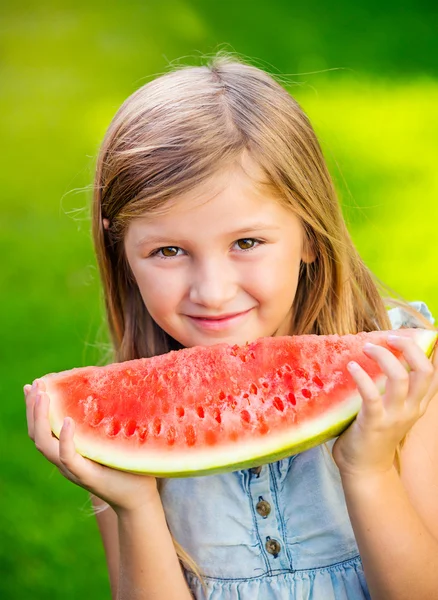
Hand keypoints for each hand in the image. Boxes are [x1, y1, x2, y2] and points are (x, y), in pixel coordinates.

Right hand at [24, 379, 158, 514]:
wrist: (139, 499)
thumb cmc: (128, 467)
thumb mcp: (111, 440)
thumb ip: (104, 423)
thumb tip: (111, 390)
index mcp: (68, 452)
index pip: (42, 429)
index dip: (35, 408)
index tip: (35, 384)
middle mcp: (65, 460)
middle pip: (37, 434)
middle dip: (32, 408)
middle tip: (35, 384)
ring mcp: (73, 469)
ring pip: (45, 444)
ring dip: (41, 418)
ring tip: (43, 395)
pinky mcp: (86, 475)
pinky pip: (68, 457)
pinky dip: (65, 439)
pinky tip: (67, 421)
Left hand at [333, 333, 437, 477]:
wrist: (365, 470)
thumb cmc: (373, 436)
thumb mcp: (392, 411)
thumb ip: (392, 391)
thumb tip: (377, 358)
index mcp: (417, 405)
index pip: (433, 374)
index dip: (427, 351)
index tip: (411, 334)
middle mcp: (412, 409)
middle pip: (424, 371)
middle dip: (409, 347)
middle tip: (389, 338)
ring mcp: (394, 416)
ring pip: (400, 378)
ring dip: (383, 357)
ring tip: (367, 348)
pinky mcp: (374, 423)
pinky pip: (371, 395)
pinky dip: (362, 376)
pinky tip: (352, 366)